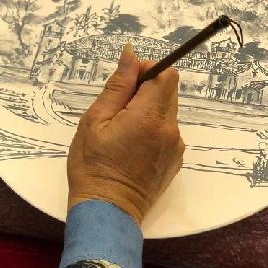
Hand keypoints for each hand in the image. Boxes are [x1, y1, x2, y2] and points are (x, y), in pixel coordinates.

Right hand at [67, 44, 183, 222]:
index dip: (147, 71)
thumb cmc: (92, 167)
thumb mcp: (95, 120)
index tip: (126, 83)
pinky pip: (168, 131)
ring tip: (122, 131)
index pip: (166, 74)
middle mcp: (170, 130)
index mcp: (149, 117)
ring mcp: (176, 147)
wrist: (106, 212)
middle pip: (169, 91)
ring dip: (148, 110)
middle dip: (146, 90)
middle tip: (118, 110)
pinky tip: (132, 146)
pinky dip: (153, 129)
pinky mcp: (176, 159)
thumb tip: (131, 55)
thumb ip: (118, 86)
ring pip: (167, 111)